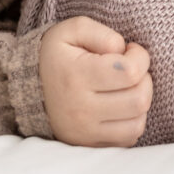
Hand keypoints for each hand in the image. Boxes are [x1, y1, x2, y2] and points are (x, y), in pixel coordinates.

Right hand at [38, 15, 152, 146]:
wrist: (28, 87)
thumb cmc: (58, 54)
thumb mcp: (73, 30)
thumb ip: (102, 34)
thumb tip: (123, 50)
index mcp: (76, 76)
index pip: (131, 72)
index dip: (140, 56)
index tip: (130, 50)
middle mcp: (81, 109)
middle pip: (139, 99)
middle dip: (144, 79)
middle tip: (131, 68)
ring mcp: (84, 131)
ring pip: (137, 123)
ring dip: (140, 101)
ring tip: (127, 87)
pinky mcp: (89, 144)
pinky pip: (128, 139)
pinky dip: (133, 121)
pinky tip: (122, 104)